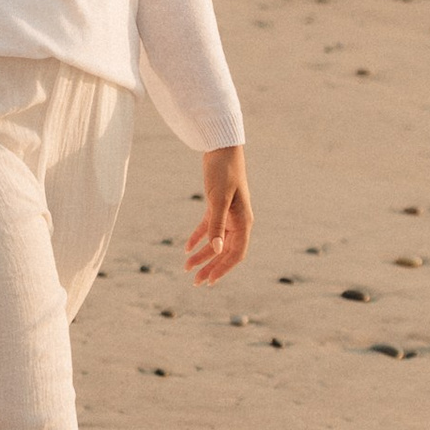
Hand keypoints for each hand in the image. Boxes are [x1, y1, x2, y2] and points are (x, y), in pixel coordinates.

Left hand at [186, 147, 251, 283]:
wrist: (221, 148)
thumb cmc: (223, 171)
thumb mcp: (217, 198)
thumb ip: (217, 225)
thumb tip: (217, 250)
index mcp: (243, 222)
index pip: (236, 254)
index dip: (223, 269)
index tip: (209, 281)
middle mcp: (238, 221)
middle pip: (225, 252)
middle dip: (211, 267)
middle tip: (195, 282)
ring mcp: (228, 214)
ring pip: (215, 242)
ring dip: (202, 255)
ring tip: (187, 268)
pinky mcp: (217, 206)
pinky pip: (209, 228)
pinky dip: (198, 238)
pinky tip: (186, 248)